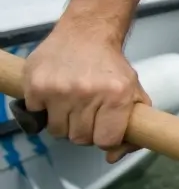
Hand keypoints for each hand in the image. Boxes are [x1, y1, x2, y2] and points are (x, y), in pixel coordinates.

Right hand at [21, 25, 149, 162]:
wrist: (87, 32)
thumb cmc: (111, 65)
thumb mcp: (132, 92)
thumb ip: (130, 127)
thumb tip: (113, 157)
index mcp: (116, 96)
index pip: (106, 141)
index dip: (105, 138)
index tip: (103, 128)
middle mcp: (87, 93)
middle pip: (80, 139)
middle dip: (84, 129)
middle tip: (87, 111)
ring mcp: (59, 90)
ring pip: (57, 131)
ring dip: (64, 121)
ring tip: (71, 101)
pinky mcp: (36, 86)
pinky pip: (38, 115)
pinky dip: (45, 109)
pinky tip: (56, 92)